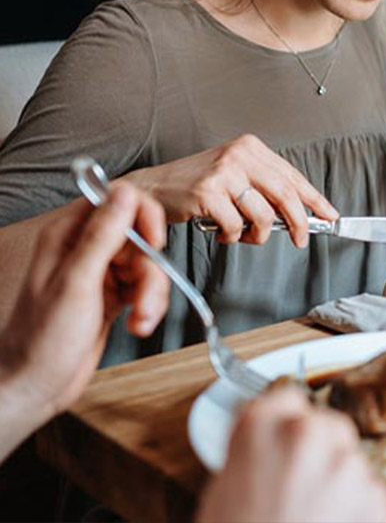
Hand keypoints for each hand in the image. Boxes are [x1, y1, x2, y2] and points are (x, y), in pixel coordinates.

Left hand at [0, 183, 168, 459]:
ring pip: (148, 265)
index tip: (154, 242)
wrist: (36, 387)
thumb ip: (102, 235)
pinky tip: (138, 324)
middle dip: (150, 269)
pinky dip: (149, 306)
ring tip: (141, 319)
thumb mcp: (77, 282)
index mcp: (69, 234)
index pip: (117, 200)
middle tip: (144, 296)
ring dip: (152, 294)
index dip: (142, 216)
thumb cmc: (42, 340)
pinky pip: (146, 287)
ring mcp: (100, 272)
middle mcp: (85, 248)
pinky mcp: (114, 294)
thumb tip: (124, 193)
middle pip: (140, 237)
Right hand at [125, 133, 337, 246]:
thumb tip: (298, 212)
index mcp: (250, 148)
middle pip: (286, 194)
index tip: (329, 214)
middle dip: (299, 222)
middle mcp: (239, 155)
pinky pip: (236, 226)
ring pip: (263, 215)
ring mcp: (224, 173)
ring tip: (244, 234)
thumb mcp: (234, 176)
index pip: (292, 175)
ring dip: (258, 235)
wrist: (153, 188)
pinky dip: (232, 236)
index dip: (314, 198)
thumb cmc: (194, 185)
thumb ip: (263, 189)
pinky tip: (220, 231)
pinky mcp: (208, 193)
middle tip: (301, 239)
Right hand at [197, 388, 385, 522]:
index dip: (288, 425)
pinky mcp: (375, 497)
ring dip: (338, 485)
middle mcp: (306, 432)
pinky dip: (358, 512)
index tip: (287, 443)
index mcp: (261, 423)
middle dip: (321, 452)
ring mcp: (344, 462)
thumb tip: (274, 445)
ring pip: (350, 462)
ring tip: (312, 520)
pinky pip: (371, 494)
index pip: (289, 398)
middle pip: (328, 425)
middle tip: (301, 491)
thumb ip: (257, 451)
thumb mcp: (224, 488)